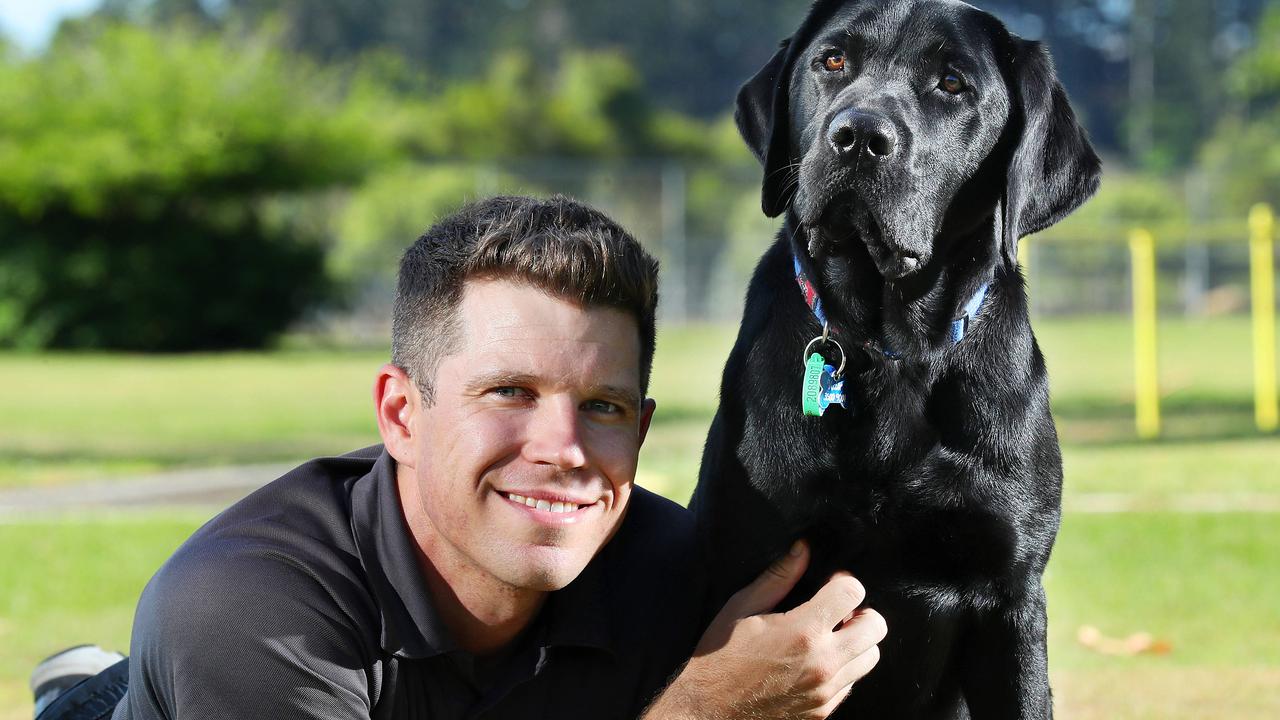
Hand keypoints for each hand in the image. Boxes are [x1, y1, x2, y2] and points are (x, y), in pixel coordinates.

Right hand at [644, 541, 886, 719]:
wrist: (708, 711)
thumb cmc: (720, 657)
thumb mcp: (741, 608)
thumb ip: (778, 578)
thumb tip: (803, 550)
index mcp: (803, 631)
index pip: (853, 592)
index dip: (844, 582)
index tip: (830, 584)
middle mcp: (822, 663)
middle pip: (876, 627)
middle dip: (861, 611)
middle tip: (838, 611)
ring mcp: (825, 691)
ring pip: (871, 657)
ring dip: (857, 641)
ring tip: (829, 637)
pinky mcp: (822, 711)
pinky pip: (852, 683)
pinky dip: (844, 668)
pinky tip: (817, 661)